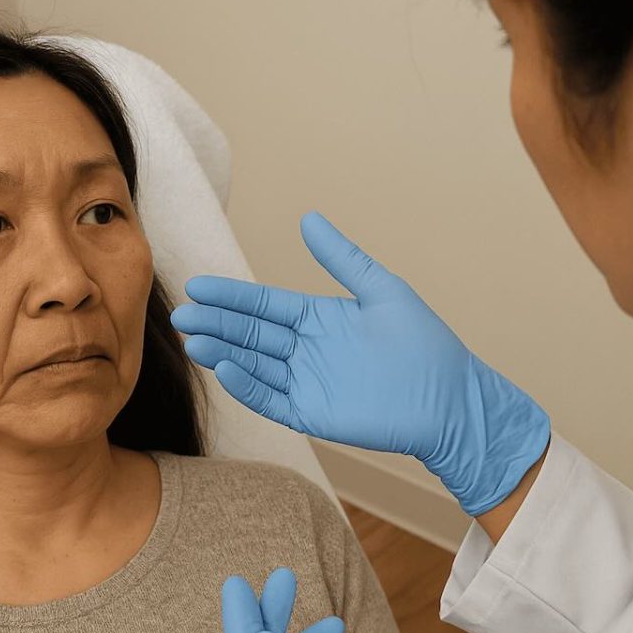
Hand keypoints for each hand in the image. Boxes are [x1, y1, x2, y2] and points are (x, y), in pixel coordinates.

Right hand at [170, 210, 550, 515]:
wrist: (450, 401)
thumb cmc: (424, 345)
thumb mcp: (382, 291)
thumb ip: (342, 259)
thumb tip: (309, 219)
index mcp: (319, 319)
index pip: (265, 306)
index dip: (232, 298)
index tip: (198, 288)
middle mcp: (306, 350)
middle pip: (251, 335)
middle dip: (217, 325)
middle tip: (181, 316)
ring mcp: (307, 382)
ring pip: (254, 365)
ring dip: (223, 353)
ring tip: (193, 341)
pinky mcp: (312, 413)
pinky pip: (271, 399)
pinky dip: (247, 385)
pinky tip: (225, 369)